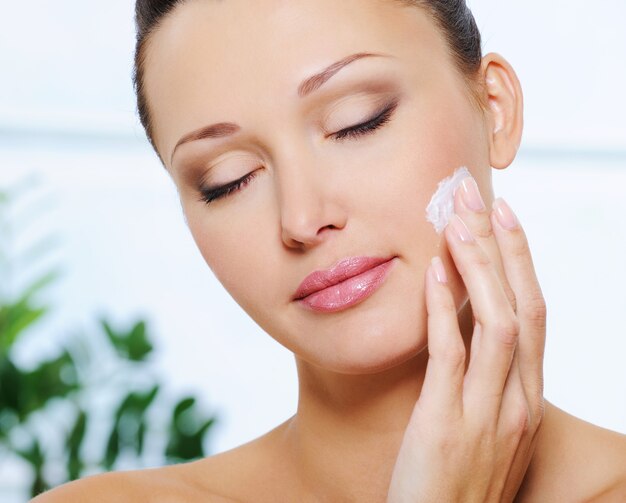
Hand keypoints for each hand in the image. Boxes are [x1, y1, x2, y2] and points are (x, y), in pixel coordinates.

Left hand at [387, 174, 545, 502]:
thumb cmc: (454, 480)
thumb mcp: (480, 425)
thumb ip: (480, 378)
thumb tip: (460, 322)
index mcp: (525, 397)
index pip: (532, 315)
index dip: (520, 262)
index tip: (503, 218)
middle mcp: (516, 401)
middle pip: (523, 308)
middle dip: (503, 248)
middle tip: (480, 197)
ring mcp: (486, 413)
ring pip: (496, 323)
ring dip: (479, 266)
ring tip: (458, 220)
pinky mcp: (445, 423)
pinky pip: (451, 355)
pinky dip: (445, 309)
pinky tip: (435, 272)